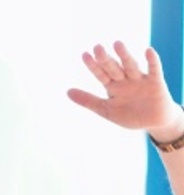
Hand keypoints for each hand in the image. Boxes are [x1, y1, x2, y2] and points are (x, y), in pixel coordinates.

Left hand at [68, 41, 183, 140]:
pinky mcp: (156, 83)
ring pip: (131, 66)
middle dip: (105, 59)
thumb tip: (67, 91)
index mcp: (112, 86)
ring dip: (124, 56)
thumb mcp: (106, 109)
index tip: (84, 55)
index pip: (100, 74)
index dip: (93, 65)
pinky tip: (148, 51)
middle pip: (114, 68)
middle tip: (97, 47)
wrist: (154, 122)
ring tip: (116, 44)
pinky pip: (154, 70)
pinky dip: (152, 61)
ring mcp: (140, 80)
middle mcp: (125, 80)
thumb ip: (88, 100)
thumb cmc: (129, 114)